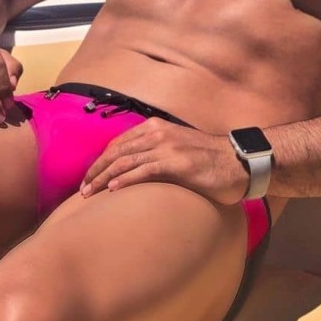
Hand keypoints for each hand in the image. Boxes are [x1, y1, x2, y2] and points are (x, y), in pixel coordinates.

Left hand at [79, 119, 248, 204]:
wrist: (239, 163)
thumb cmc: (209, 161)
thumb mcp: (178, 148)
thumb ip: (157, 152)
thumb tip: (135, 168)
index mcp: (156, 127)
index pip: (119, 143)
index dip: (101, 160)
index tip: (89, 177)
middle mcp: (158, 133)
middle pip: (116, 151)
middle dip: (95, 170)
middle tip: (82, 189)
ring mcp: (167, 147)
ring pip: (124, 161)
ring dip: (103, 178)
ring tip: (88, 193)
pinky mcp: (176, 163)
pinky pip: (142, 170)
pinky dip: (124, 180)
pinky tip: (111, 190)